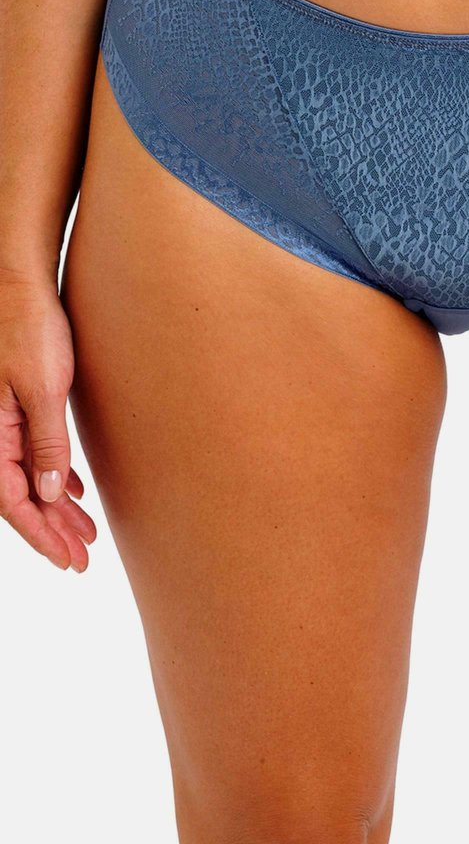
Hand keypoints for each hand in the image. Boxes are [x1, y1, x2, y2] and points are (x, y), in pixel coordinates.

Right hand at [0, 271, 95, 569]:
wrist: (20, 283)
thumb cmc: (29, 327)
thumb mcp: (43, 388)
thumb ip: (45, 442)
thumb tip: (50, 494)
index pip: (11, 501)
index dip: (40, 535)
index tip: (68, 560)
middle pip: (20, 496)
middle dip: (51, 531)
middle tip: (82, 559)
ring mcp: (1, 419)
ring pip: (28, 477)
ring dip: (55, 508)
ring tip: (86, 535)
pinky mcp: (16, 405)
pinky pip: (31, 454)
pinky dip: (54, 478)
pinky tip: (74, 493)